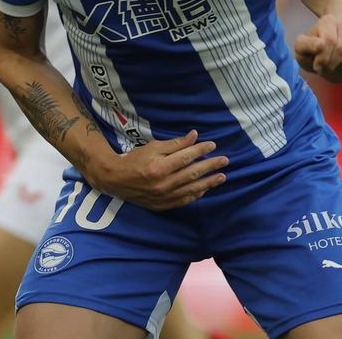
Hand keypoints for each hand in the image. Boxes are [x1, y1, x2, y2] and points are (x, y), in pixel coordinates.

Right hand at [88, 130, 228, 210]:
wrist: (116, 180)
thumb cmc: (134, 160)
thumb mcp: (152, 147)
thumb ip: (174, 144)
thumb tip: (194, 136)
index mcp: (159, 166)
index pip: (186, 157)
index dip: (200, 150)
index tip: (212, 145)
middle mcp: (164, 183)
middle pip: (193, 173)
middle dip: (210, 166)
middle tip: (225, 161)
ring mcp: (164, 197)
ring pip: (192, 189)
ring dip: (209, 183)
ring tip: (222, 177)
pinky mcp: (163, 205)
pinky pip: (185, 200)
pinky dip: (196, 194)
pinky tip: (205, 189)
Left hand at [294, 14, 341, 82]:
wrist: (326, 55)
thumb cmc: (312, 51)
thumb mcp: (301, 47)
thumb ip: (305, 44)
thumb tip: (319, 44)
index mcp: (328, 20)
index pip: (329, 40)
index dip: (322, 57)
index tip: (315, 64)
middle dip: (329, 64)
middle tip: (322, 69)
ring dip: (337, 69)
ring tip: (329, 69)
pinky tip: (339, 70)